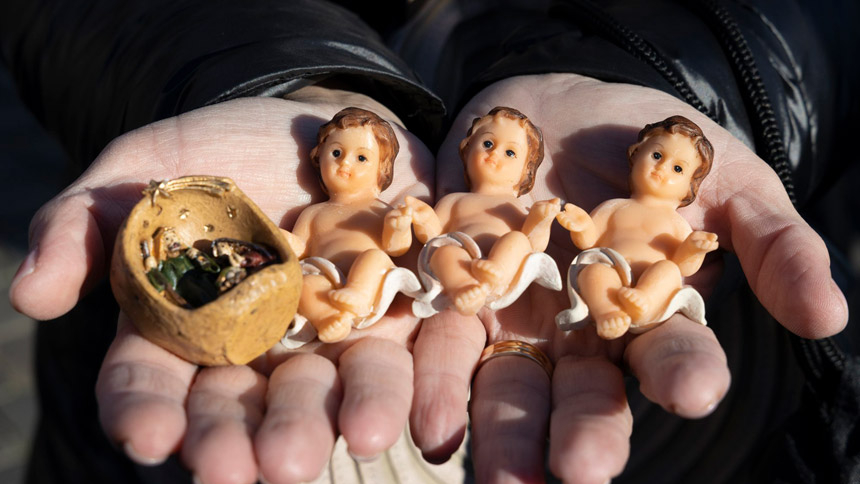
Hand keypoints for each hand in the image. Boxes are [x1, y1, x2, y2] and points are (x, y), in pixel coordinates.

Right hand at [10, 88, 434, 482]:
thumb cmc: (223, 151)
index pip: (155, 382)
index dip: (147, 411)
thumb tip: (30, 295)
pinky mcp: (412, 312)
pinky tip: (435, 431)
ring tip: (355, 440)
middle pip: (251, 404)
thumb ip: (83, 225)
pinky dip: (432, 392)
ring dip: (345, 417)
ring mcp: (342, 335)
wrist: (322, 120)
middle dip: (248, 437)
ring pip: (341, 387)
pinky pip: (427, 357)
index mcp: (192, 329)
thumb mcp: (142, 169)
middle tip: (248, 469)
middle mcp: (266, 350)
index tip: (148, 436)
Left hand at [408, 74, 847, 483]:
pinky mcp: (446, 290)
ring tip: (474, 459)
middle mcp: (577, 335)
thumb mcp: (720, 175)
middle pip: (578, 392)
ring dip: (488, 422)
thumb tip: (830, 313)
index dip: (683, 373)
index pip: (669, 355)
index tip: (695, 393)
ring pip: (499, 379)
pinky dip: (417, 366)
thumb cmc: (648, 145)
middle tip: (570, 471)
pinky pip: (429, 330)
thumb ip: (770, 239)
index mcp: (646, 316)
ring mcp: (510, 318)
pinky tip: (410, 404)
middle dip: (576, 430)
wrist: (552, 106)